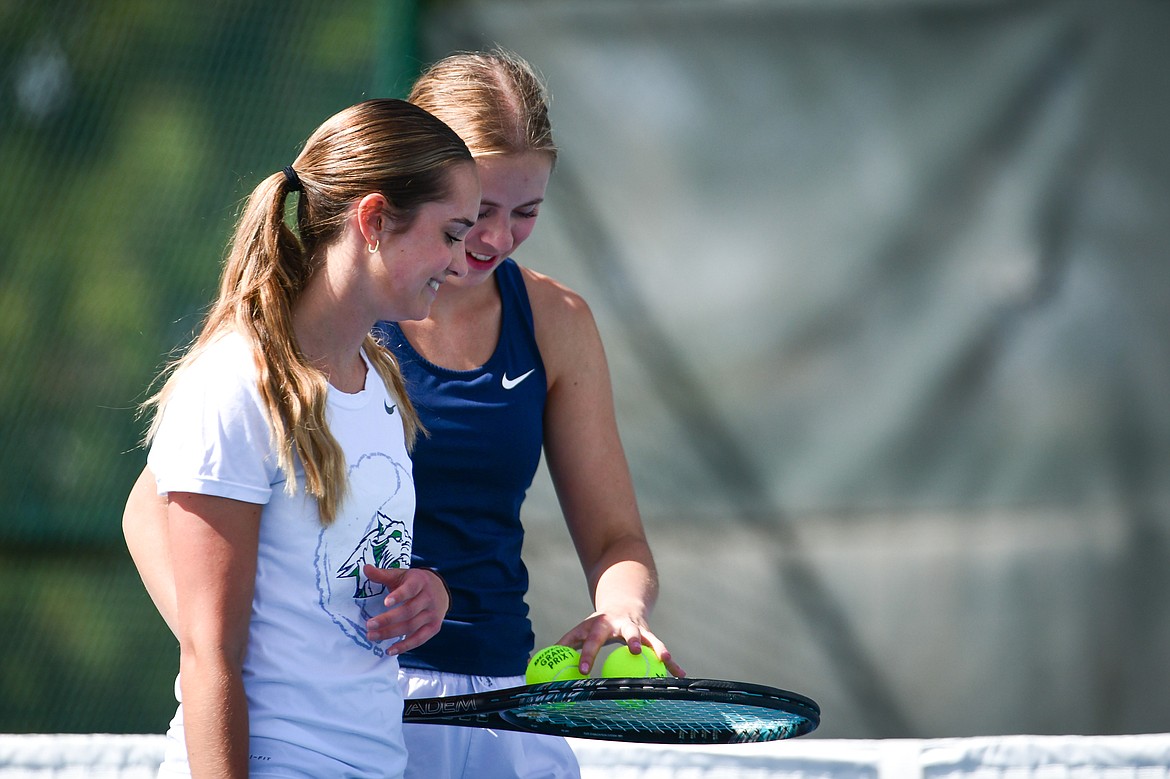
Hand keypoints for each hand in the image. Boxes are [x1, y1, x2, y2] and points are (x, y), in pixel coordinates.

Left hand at [363, 565, 449, 652]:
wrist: (440, 589)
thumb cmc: (414, 582)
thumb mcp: (400, 575)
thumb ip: (382, 574)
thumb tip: (365, 568)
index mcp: (420, 582)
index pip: (410, 589)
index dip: (399, 596)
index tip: (385, 602)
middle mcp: (429, 598)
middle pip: (409, 611)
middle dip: (388, 619)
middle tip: (369, 625)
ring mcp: (433, 614)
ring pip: (412, 626)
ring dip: (391, 633)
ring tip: (372, 636)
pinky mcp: (434, 627)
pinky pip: (419, 639)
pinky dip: (405, 646)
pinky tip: (390, 650)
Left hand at [557, 613, 685, 677]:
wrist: (624, 603)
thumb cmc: (597, 623)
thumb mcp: (580, 629)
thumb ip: (562, 644)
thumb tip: (532, 662)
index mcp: (602, 624)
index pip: (593, 640)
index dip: (587, 654)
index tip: (581, 671)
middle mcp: (623, 625)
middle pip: (628, 631)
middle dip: (631, 640)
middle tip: (633, 651)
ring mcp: (640, 629)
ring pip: (651, 639)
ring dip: (659, 649)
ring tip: (666, 660)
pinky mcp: (651, 636)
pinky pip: (662, 651)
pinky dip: (672, 663)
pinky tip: (679, 675)